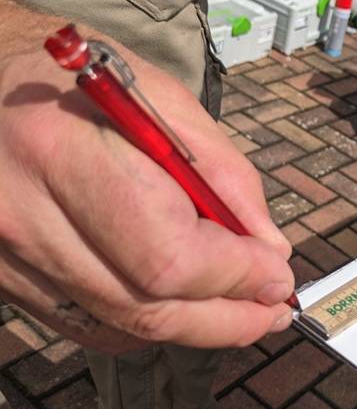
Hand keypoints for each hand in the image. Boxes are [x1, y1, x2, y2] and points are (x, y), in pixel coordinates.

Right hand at [0, 19, 294, 352]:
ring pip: (121, 327)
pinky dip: (148, 325)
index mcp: (60, 150)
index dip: (234, 276)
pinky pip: (91, 326)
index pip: (167, 254)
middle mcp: (22, 216)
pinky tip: (181, 305)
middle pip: (147, 307)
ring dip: (195, 326)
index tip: (277, 274)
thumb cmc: (76, 81)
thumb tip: (266, 249)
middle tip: (274, 308)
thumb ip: (221, 173)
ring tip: (244, 311)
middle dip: (227, 317)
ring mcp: (5, 256)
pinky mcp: (4, 279)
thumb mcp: (160, 96)